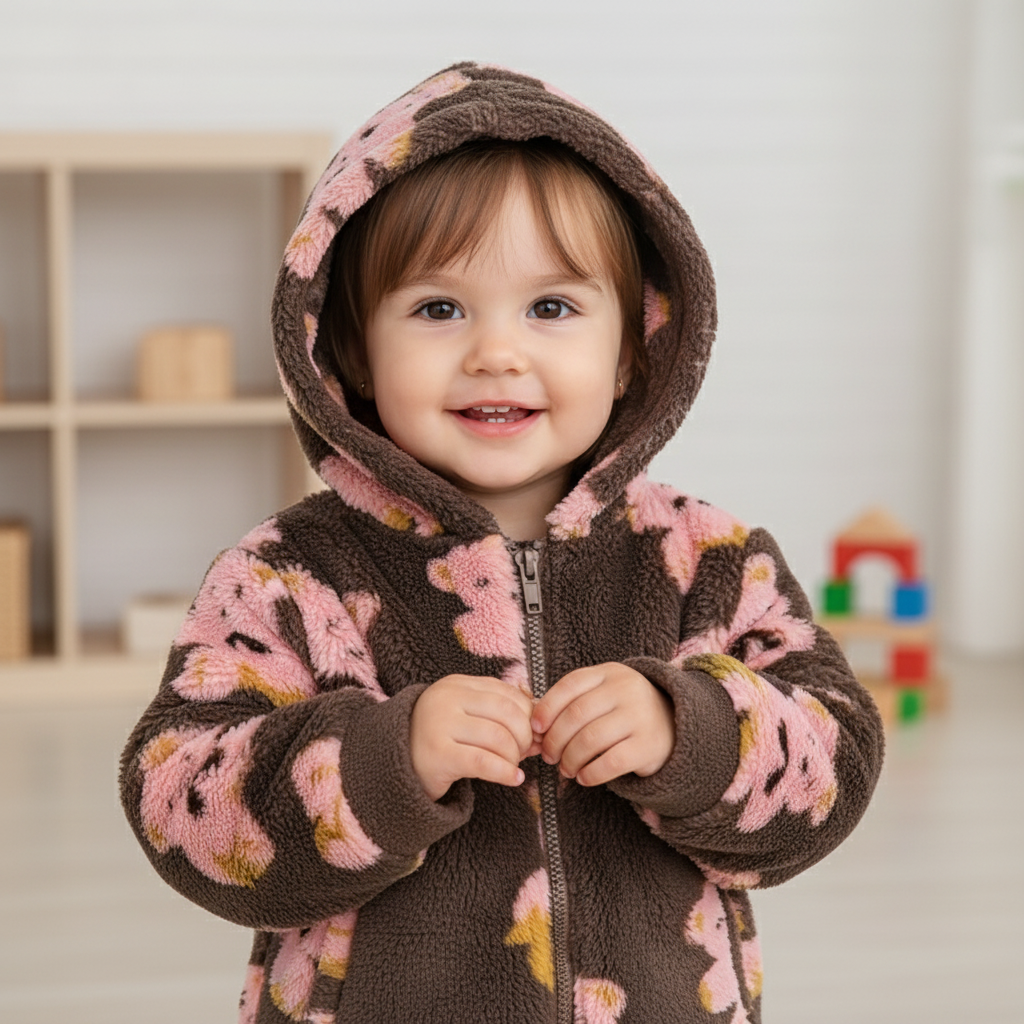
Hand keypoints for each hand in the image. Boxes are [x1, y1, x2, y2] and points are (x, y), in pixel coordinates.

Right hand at [411, 674, 538, 800]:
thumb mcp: (468, 718)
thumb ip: (500, 716)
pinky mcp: (437, 755)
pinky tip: (514, 779)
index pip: (507, 693)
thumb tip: (541, 728)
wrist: (395, 765)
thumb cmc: (441, 740)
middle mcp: (446, 698)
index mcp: (457, 684)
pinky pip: (484, 762)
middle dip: (524, 736)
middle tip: (526, 752)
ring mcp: (439, 725)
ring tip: (513, 766)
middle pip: (507, 713)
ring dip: (515, 757)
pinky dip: (506, 773)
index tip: (534, 733)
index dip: (528, 714)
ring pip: (498, 738)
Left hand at [530, 663, 674, 786]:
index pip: (570, 685)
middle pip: (576, 715)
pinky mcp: (648, 746)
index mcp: (610, 673)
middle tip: (549, 756)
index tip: (535, 728)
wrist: (674, 725)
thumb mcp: (604, 693)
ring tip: (565, 768)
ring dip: (570, 759)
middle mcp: (626, 690)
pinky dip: (590, 774)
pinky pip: (610, 762)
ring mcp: (639, 716)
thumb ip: (574, 701)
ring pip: (590, 740)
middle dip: (555, 740)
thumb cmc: (624, 710)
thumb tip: (535, 725)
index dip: (547, 707)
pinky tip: (583, 777)